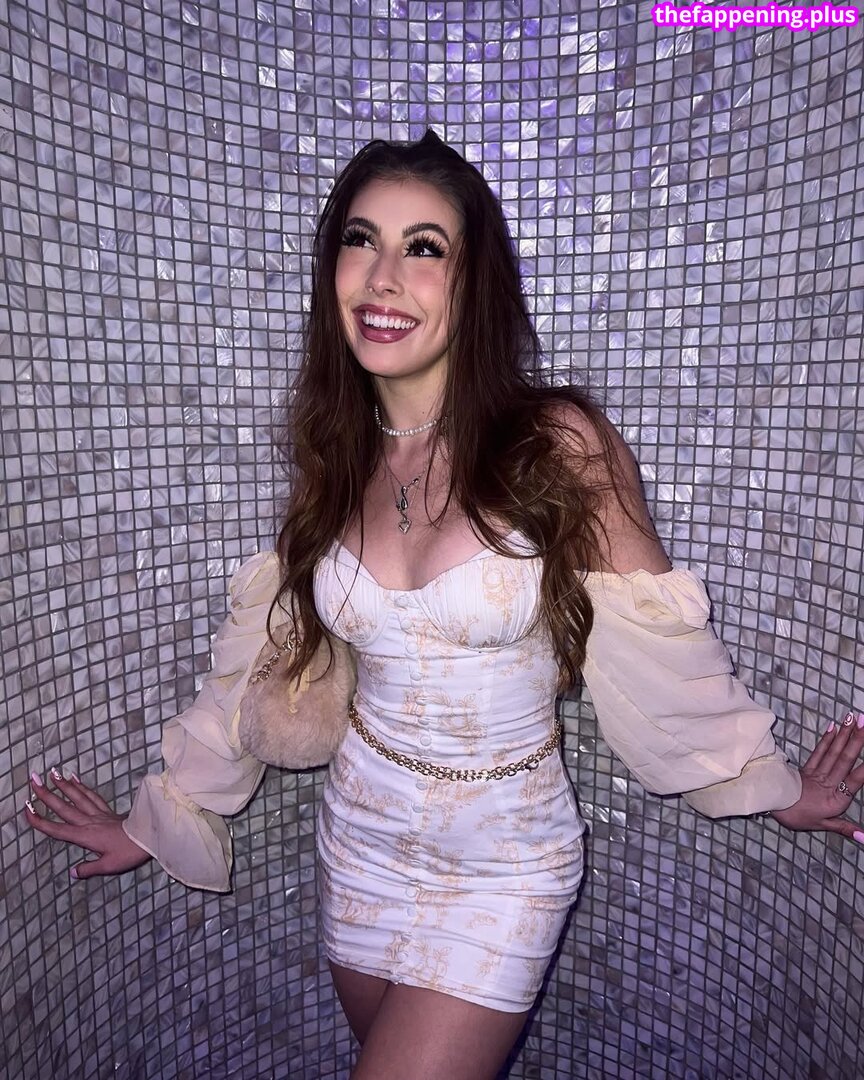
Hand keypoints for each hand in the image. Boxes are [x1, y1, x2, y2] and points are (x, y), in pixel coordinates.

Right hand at [22, 768, 151, 878]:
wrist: (151, 836)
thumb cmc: (130, 852)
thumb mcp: (108, 866)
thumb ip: (88, 868)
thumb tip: (72, 872)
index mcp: (85, 836)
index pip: (57, 829)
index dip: (40, 821)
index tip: (27, 809)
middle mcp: (89, 821)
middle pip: (64, 807)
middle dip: (47, 794)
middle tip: (34, 779)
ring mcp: (99, 814)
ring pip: (78, 796)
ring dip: (64, 785)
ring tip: (52, 773)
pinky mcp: (108, 810)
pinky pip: (93, 796)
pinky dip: (82, 787)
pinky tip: (75, 779)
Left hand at [771, 710, 863, 843]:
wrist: (773, 805)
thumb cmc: (799, 817)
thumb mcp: (824, 826)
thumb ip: (845, 828)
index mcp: (835, 799)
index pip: (853, 782)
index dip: (863, 770)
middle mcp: (828, 783)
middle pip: (844, 760)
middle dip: (857, 740)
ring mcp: (817, 772)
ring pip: (833, 752)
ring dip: (844, 734)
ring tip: (853, 718)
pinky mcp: (807, 766)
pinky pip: (818, 751)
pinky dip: (827, 739)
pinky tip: (834, 727)